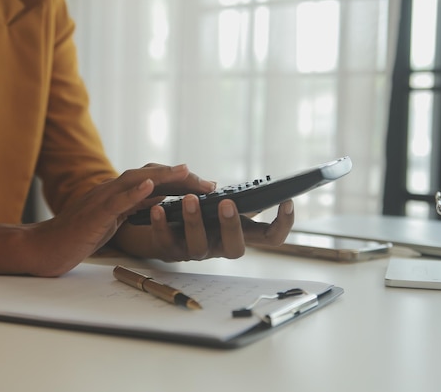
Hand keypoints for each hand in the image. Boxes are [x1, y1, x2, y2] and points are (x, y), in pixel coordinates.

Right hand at [0, 164, 205, 276]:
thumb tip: (159, 194)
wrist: (45, 248)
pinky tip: (151, 187)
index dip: (180, 180)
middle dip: (181, 177)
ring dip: (163, 175)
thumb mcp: (113, 218)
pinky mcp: (93, 215)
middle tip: (208, 182)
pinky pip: (114, 201)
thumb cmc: (78, 235)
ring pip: (135, 181)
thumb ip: (133, 204)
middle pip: (150, 175)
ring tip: (186, 172)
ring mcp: (101, 200)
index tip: (206, 185)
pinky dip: (133, 192)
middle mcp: (111, 191)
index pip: (154, 180)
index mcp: (118, 194)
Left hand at [111, 191, 294, 261]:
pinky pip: (165, 240)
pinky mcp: (169, 250)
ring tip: (190, 199)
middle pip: (236, 249)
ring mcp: (194, 251)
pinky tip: (158, 208)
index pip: (269, 237)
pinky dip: (162, 223)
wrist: (153, 222)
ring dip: (195, 221)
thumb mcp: (207, 195)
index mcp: (237, 231)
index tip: (287, 201)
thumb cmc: (190, 205)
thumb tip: (215, 189)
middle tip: (227, 203)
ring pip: (199, 246)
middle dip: (232, 226)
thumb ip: (214, 191)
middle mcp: (219, 245)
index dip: (283, 224)